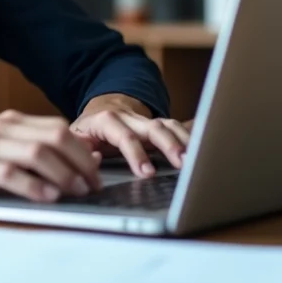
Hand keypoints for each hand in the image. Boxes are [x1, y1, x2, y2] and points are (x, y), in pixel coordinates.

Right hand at [0, 109, 103, 201]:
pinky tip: (48, 197)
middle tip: (94, 185)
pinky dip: (33, 185)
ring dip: (64, 174)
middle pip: (54, 137)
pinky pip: (9, 172)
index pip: (57, 128)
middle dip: (81, 161)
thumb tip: (62, 161)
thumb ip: (21, 148)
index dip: (82, 149)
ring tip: (78, 192)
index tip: (97, 170)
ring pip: (37, 153)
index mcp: (7, 121)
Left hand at [70, 94, 192, 178]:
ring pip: (169, 126)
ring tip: (197, 159)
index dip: (136, 154)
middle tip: (183, 164)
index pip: (125, 137)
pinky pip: (178, 128)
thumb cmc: (88, 130)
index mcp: (108, 120)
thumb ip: (81, 148)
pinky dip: (191, 138)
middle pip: (154, 128)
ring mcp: (148, 121)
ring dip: (185, 142)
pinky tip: (204, 149)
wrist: (101, 109)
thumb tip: (94, 161)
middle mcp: (131, 118)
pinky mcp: (160, 126)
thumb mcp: (76, 137)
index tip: (147, 173)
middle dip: (170, 145)